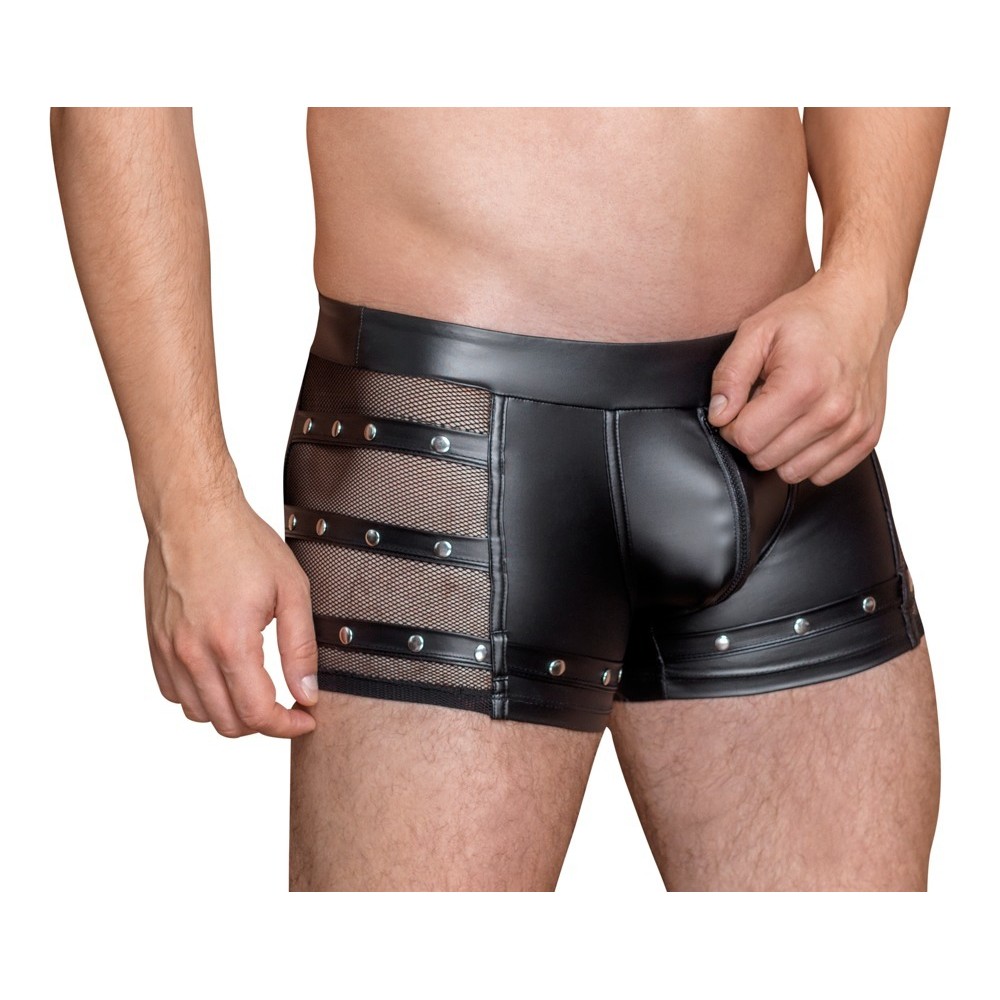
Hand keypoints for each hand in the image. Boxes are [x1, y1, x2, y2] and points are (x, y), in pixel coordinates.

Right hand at [143, 492, 317, 737]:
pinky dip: (199, 697)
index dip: (286, 725)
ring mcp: (168, 649)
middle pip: (227, 723)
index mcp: (231, 641)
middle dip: (262, 723)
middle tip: (285, 706)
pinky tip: (222, 677)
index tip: (304, 717)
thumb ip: (300, 648)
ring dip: (230, 713)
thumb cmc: (242, 543)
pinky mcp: (155, 641)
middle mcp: (192, 652)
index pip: (257, 713)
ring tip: (255, 692)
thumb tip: (306, 692)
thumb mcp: (291, 590)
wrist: (192, 512)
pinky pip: (173, 692)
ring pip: (198, 713)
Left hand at [707, 268, 895, 485]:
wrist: (861, 306)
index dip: (731, 426)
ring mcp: (854, 426)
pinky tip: (807, 427)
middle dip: (754, 437)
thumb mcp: (755, 333)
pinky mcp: (868, 436)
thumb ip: (729, 377)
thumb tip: (719, 417)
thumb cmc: (807, 317)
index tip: (739, 407)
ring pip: (793, 473)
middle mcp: (833, 411)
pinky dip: (809, 458)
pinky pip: (824, 475)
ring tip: (786, 415)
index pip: (746, 439)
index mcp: (801, 385)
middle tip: (763, 406)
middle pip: (766, 460)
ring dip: (780, 450)